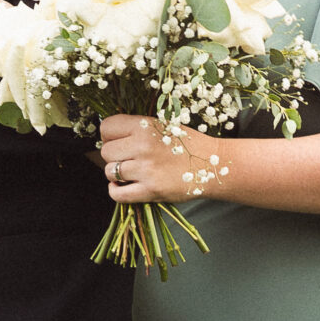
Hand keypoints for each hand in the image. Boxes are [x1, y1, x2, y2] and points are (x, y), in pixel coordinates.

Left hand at [98, 113, 230, 204]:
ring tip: (130, 171)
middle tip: (127, 157)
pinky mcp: (151, 191)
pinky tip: (122, 186)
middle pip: (106, 151)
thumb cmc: (187, 144)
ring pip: (109, 172)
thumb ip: (137, 128)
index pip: (107, 128)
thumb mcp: (163, 125)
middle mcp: (143, 146)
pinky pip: (117, 195)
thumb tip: (107, 137)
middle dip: (113, 155)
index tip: (118, 140)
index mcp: (145, 126)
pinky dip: (115, 191)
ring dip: (116, 173)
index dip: (109, 135)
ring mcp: (146, 170)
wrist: (213, 164)